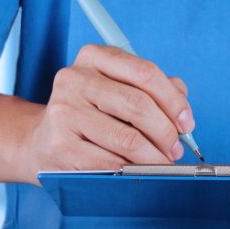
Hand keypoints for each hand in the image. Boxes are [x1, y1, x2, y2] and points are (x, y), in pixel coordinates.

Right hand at [20, 44, 194, 183]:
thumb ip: (152, 89)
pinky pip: (110, 163)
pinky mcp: (60, 145)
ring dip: (154, 157)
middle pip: (137, 105)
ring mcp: (64, 112)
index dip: (173, 101)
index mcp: (93, 57)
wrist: (42, 141)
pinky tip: (137, 171)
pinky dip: (132, 170)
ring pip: (127, 138)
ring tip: (162, 163)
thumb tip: (182, 106)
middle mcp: (74, 79)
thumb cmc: (90, 115)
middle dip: (166, 132)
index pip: (144, 73)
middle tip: (175, 149)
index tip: (186, 123)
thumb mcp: (117, 89)